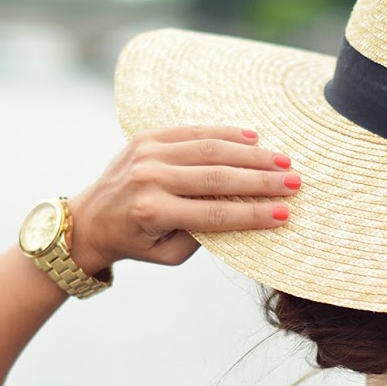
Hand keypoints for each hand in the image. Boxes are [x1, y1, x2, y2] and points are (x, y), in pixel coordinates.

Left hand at [67, 126, 299, 273]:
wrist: (91, 218)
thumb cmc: (137, 242)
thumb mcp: (168, 253)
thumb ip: (202, 237)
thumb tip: (241, 212)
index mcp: (153, 212)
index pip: (216, 214)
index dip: (253, 215)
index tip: (285, 214)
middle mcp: (150, 179)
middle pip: (218, 178)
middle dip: (261, 180)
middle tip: (295, 182)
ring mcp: (148, 153)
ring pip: (210, 149)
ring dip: (251, 155)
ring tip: (282, 161)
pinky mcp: (148, 137)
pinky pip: (194, 131)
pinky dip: (226, 134)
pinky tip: (254, 138)